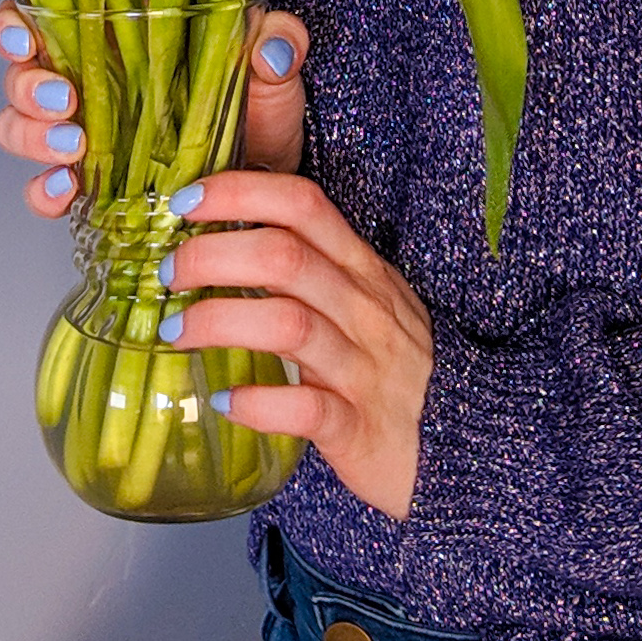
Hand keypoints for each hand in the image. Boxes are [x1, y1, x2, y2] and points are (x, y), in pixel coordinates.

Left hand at [0, 4, 434, 521]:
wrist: (474, 447)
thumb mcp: (366, 304)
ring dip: (219, 321)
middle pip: (284, 257)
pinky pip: (307, 410)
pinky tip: (226, 400)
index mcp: (362, 270)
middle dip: (212, 255)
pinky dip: (259, 403)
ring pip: (288, 326)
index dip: (239, 193)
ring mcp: (365, 370)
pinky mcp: (361, 430)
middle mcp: (365, 310)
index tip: (185, 201)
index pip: (303, 205)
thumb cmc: (400, 370)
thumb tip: (218, 245)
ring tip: (176, 330)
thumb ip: (309, 273)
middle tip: (167, 272)